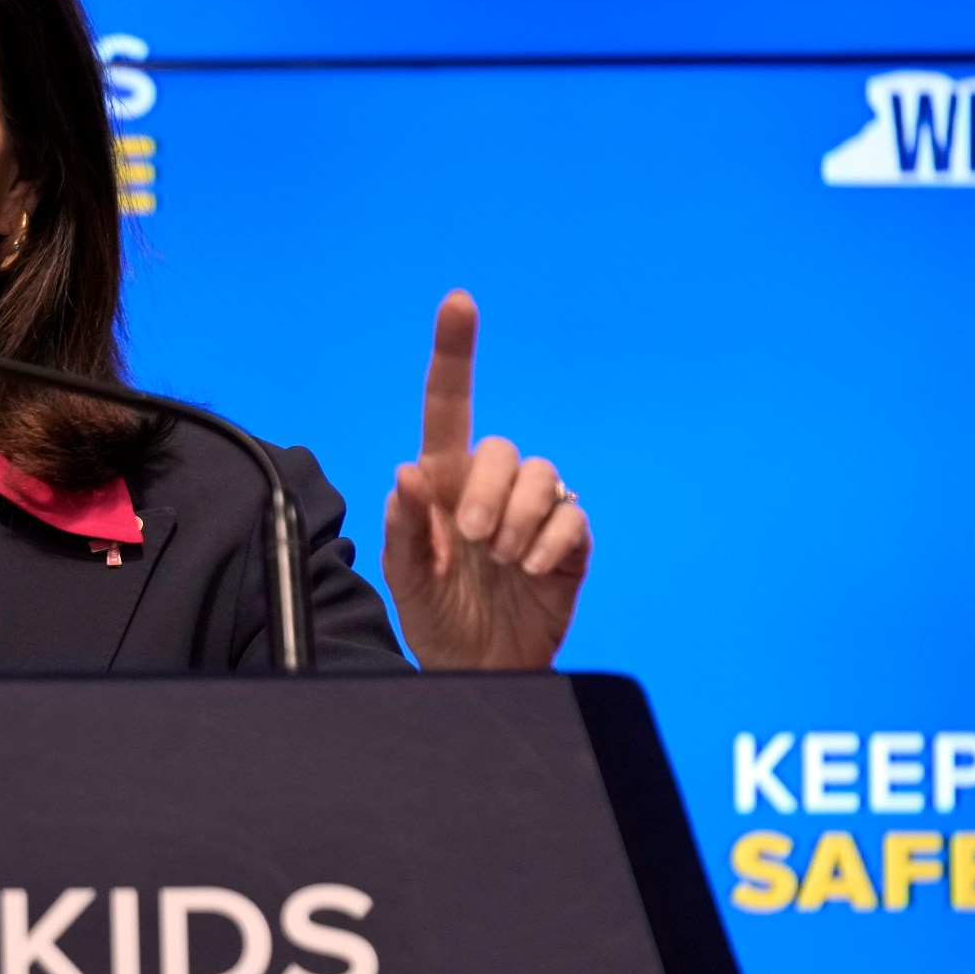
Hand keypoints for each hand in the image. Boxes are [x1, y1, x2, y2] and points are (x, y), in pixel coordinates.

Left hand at [382, 291, 590, 668]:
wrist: (476, 670)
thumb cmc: (435, 619)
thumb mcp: (403, 579)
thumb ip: (402, 527)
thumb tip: (408, 473)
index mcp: (443, 486)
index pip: (448, 408)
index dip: (453, 355)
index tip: (457, 303)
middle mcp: (490, 490)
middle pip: (501, 449)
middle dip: (486, 492)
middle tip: (470, 539)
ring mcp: (533, 515)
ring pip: (541, 475)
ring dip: (517, 518)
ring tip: (499, 560)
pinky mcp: (568, 544)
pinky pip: (572, 518)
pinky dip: (550, 542)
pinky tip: (530, 570)